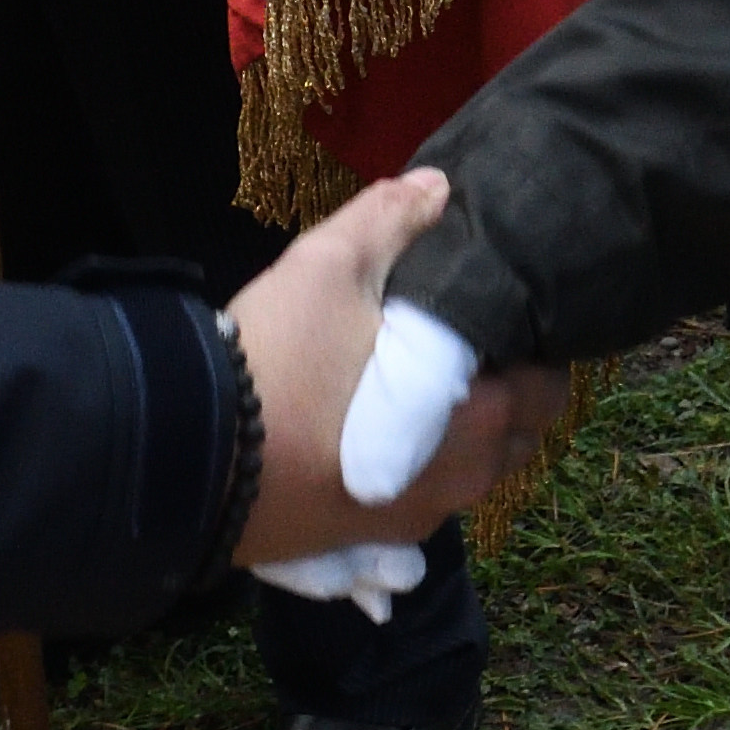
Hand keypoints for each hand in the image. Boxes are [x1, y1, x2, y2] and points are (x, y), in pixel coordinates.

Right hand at [230, 174, 543, 565]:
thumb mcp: (328, 267)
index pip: (547, 384)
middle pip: (516, 434)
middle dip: (505, 390)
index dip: (531, 342)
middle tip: (463, 341)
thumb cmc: (274, 361)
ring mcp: (413, 522)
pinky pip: (422, 499)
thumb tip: (437, 187)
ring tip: (420, 380)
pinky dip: (420, 466)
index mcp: (477, 417)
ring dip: (464, 431)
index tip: (499, 309)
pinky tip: (381, 429)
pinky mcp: (364, 543)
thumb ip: (390, 219)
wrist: (182, 463)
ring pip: (471, 472)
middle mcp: (460, 481)